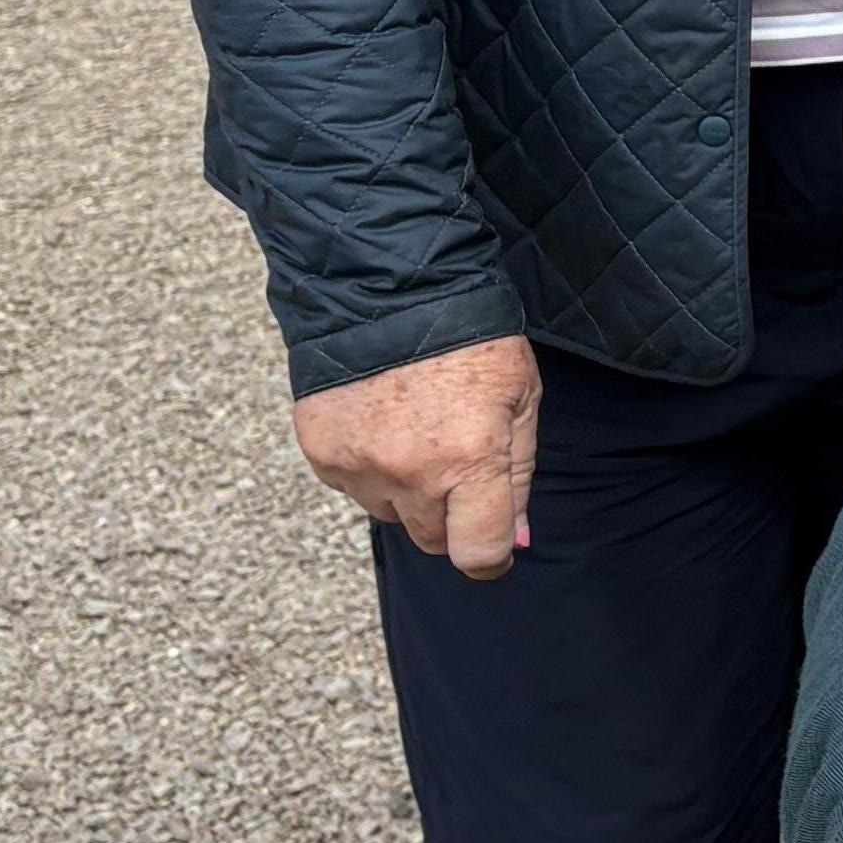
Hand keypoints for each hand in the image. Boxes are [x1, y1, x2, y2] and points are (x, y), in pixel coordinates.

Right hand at [293, 336, 539, 573]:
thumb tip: (512, 544)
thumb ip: (517, 477)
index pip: (477, 553)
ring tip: (416, 428)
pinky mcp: (322, 452)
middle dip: (451, 515)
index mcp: (468, 460)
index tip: (495, 547)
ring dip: (407, 490)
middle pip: (432, 539)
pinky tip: (382, 418)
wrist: (389, 286)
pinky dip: (370, 465)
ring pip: (389, 513)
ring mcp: (359, 465)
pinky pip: (353, 485)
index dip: (492, 557)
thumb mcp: (519, 400)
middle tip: (457, 461)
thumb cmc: (470, 337)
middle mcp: (410, 472)